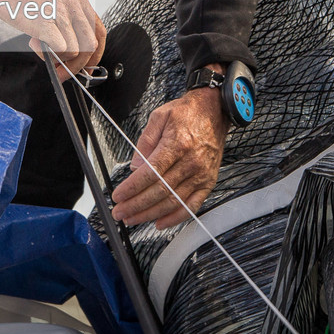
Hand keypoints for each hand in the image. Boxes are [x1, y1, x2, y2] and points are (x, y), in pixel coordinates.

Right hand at [0, 0, 104, 80]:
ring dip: (58, 59)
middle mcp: (74, 5)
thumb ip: (67, 19)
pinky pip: (59, 50)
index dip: (95, 55)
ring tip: (41, 47)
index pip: (99, 33)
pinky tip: (35, 43)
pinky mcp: (45, 22)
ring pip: (74, 51)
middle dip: (77, 65)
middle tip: (61, 71)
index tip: (86, 68)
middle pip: (90, 46)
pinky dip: (48, 54)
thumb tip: (73, 50)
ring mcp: (60, 13)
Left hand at [110, 73, 228, 228]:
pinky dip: (175, 218)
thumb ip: (145, 142)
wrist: (215, 111)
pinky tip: (160, 222)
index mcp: (177, 144)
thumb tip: (134, 168)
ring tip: (133, 218)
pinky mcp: (208, 182)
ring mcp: (201, 174)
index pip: (150, 173)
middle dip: (136, 205)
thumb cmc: (187, 113)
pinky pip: (192, 206)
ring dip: (150, 214)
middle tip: (120, 212)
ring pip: (173, 202)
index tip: (118, 196)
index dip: (132, 188)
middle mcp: (191, 162)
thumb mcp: (159, 116)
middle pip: (159, 191)